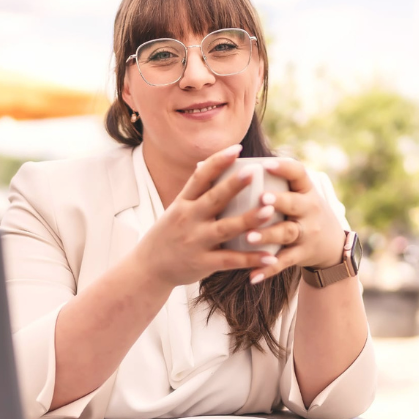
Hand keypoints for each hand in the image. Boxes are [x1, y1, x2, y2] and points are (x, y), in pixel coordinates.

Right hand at [134, 145, 281, 287]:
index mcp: (182, 203)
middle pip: (214, 199)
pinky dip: (251, 259)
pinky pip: (231, 260)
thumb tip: (209, 165)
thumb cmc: (168, 235)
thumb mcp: (175, 210)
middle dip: (234, 185)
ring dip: (249, 219)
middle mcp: (189, 219)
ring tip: (269, 210)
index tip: (236, 149)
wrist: (148, 269)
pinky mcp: (203, 263)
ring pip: (226, 229)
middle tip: (254, 171)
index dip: (217, 161)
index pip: (200, 177)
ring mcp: (196, 242)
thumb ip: (194, 193)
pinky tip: (270, 256)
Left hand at [245, 159, 345, 283]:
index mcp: (306, 191)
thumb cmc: (303, 212)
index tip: (266, 164)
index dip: (284, 168)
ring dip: (267, 235)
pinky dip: (267, 269)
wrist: (332, 246)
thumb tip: (227, 161)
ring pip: (287, 233)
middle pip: (295, 204)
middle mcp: (310, 210)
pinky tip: (251, 276)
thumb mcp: (299, 194)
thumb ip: (276, 180)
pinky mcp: (302, 254)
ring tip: (248, 238)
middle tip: (261, 199)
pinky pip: (284, 262)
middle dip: (280, 201)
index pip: (299, 174)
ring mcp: (307, 233)